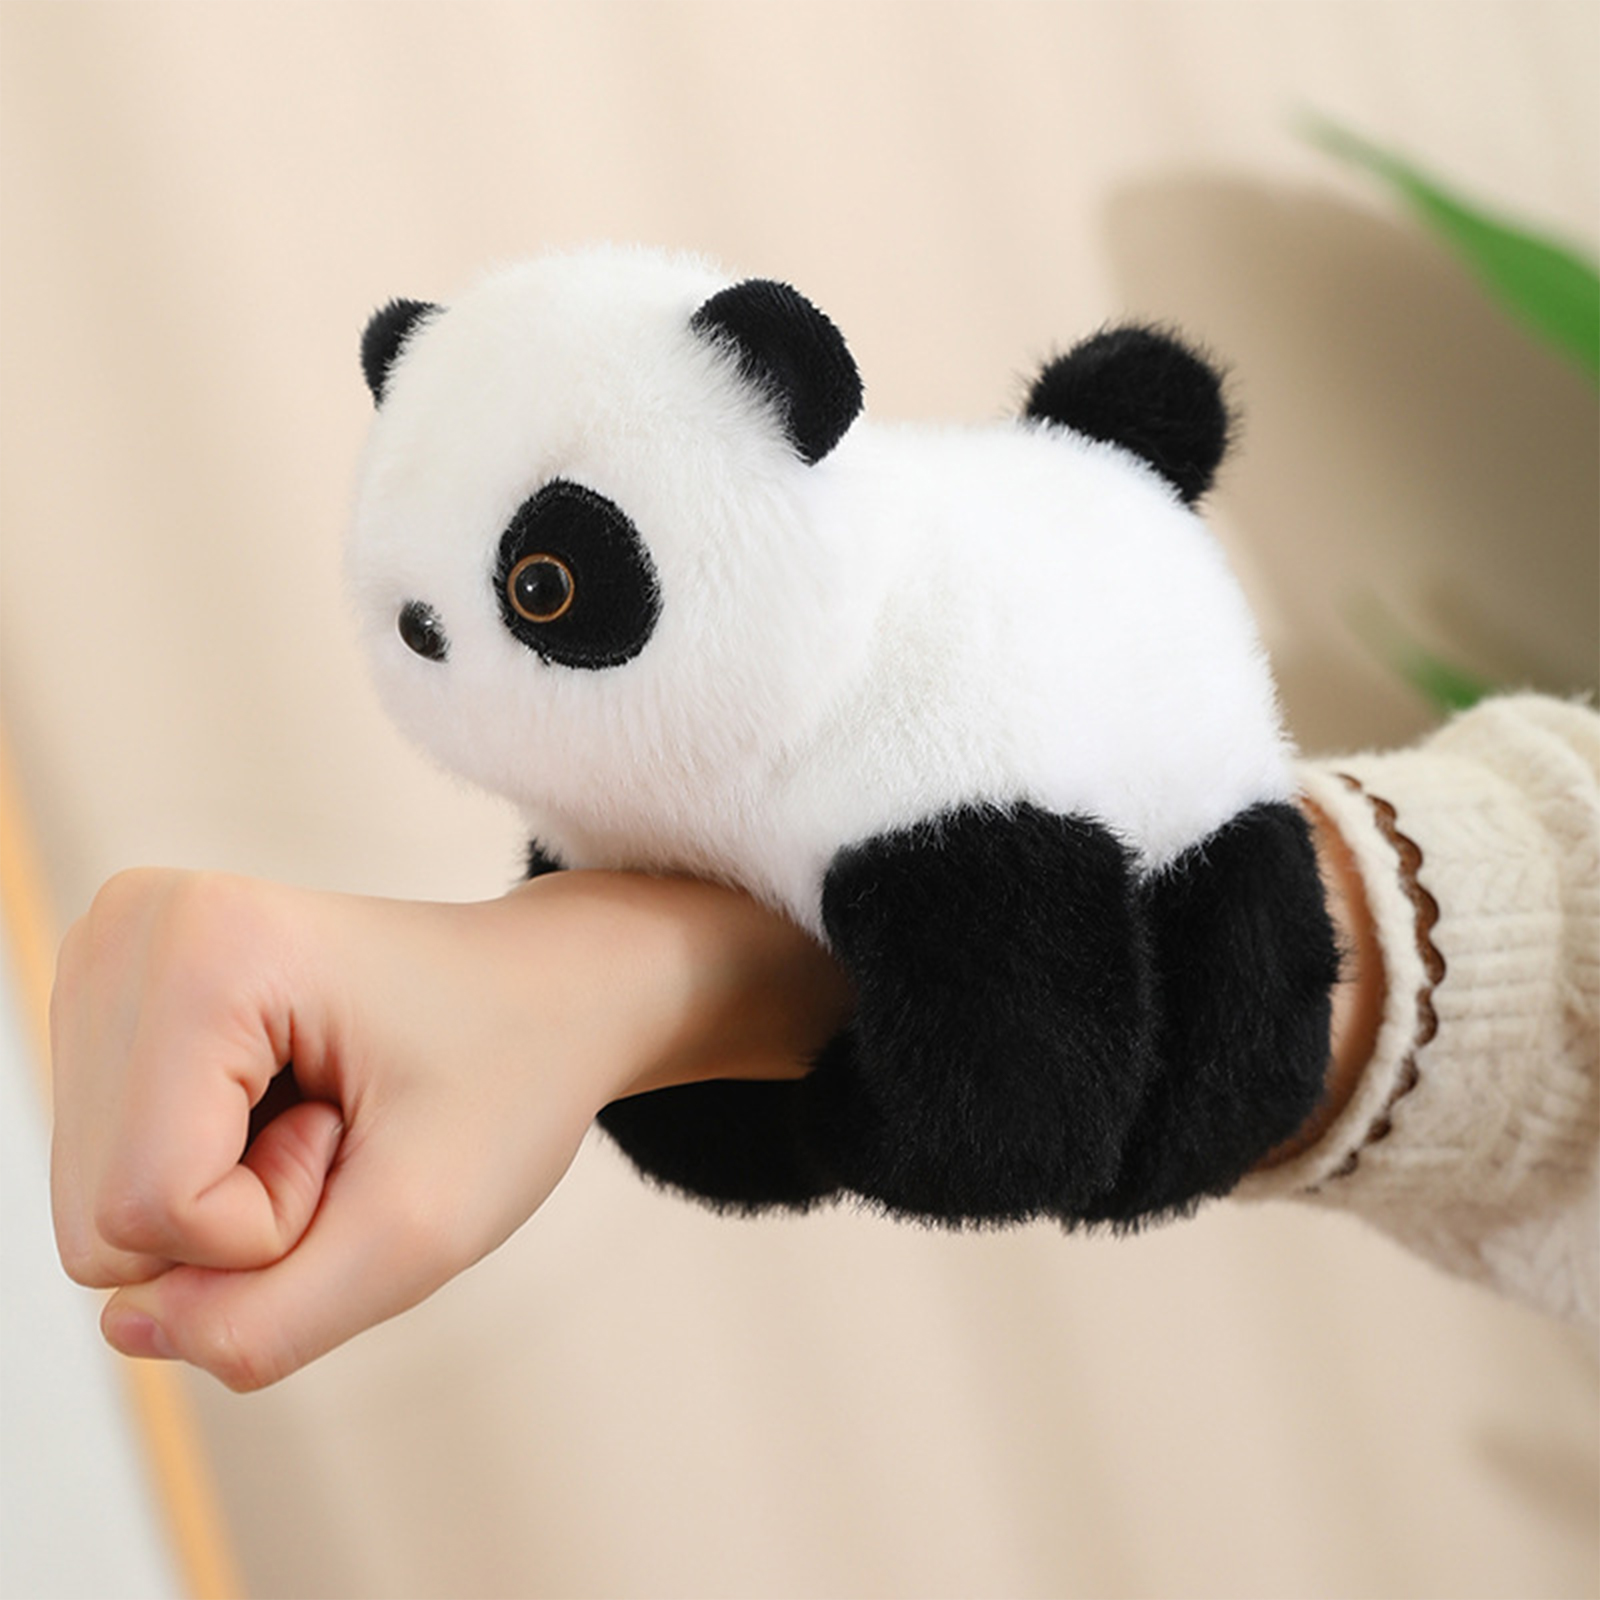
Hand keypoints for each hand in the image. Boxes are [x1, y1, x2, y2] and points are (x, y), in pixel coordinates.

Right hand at [50, 868, 849, 1388]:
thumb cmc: (511, 1079)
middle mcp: (131, 929)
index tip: (368, 1130)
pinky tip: (284, 1104)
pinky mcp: (111, 1000)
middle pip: (104, 1217)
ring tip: (324, 1113)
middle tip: (349, 1128)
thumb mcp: (419, 1235)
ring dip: (229, 1204)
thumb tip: (122, 1329)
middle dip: (244, 1220)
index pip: (147, 1208)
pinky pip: (114, 1174)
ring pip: (103, 1207)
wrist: (549, 989)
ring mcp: (109, 959)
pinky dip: (210, 1176)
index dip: (277, 1224)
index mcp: (203, 946)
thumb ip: (263, 1323)